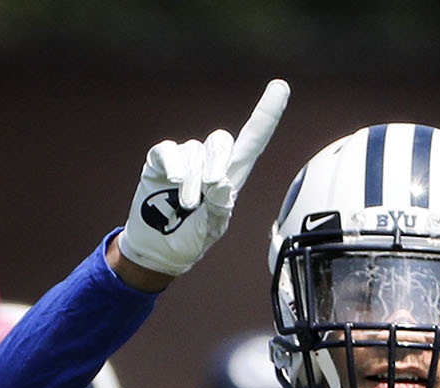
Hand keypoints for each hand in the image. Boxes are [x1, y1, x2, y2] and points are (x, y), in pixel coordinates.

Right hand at [113, 79, 289, 284]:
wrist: (158, 249)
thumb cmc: (191, 238)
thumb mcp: (210, 229)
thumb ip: (218, 209)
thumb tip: (220, 183)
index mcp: (232, 177)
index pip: (253, 141)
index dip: (266, 114)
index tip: (281, 86)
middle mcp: (210, 162)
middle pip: (222, 141)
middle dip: (217, 163)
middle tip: (209, 188)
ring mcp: (185, 159)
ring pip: (194, 152)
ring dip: (190, 181)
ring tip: (185, 205)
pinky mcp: (161, 160)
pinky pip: (168, 150)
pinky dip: (171, 164)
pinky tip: (171, 179)